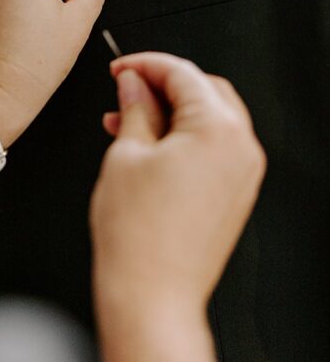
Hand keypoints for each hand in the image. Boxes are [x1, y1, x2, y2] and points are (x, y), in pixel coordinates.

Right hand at [90, 53, 265, 318]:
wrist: (152, 296)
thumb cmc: (138, 236)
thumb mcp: (126, 153)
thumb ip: (134, 107)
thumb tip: (133, 83)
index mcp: (218, 130)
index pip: (182, 73)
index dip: (144, 64)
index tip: (119, 68)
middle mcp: (241, 148)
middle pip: (204, 90)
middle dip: (162, 85)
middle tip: (124, 89)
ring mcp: (242, 174)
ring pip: (209, 118)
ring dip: (170, 111)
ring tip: (124, 121)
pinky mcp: (235, 195)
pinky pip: (213, 148)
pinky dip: (184, 137)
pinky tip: (146, 145)